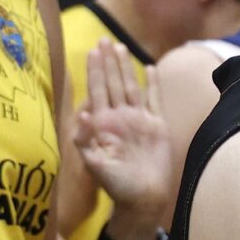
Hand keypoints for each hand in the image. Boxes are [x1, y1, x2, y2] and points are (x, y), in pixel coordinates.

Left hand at [73, 41, 174, 239]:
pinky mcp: (157, 126)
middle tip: (104, 40)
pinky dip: (153, 85)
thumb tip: (82, 114)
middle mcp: (120, 118)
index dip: (95, 71)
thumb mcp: (96, 166)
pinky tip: (150, 69)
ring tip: (121, 48)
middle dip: (108, 62)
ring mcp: (139, 120)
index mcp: (103, 125)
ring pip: (131, 87)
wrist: (143, 199)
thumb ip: (86, 142)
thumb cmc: (118, 186)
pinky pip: (155, 100)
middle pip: (113, 83)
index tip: (92, 51)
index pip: (97, 91)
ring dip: (126, 68)